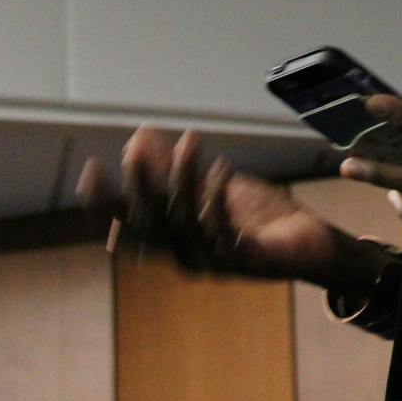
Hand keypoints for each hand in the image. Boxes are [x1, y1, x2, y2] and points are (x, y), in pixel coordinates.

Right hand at [75, 125, 345, 286]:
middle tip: (133, 152)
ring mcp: (218, 263)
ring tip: (188, 142)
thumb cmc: (257, 219)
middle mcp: (191, 256)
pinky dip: (220, 199)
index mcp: (178, 241)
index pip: (131, 226)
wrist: (311, 245)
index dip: (106, 204)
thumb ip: (174, 167)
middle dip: (140, 188)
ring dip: (185, 181)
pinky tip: (221, 170)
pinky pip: (227, 233)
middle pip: (153, 227)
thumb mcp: (212, 186)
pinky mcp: (249, 262)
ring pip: (188, 225)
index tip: (90, 170)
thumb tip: (137, 137)